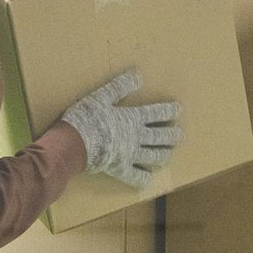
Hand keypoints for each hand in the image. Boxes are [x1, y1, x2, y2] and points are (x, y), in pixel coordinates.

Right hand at [61, 68, 182, 190]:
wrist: (74, 144)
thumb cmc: (86, 118)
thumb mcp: (101, 97)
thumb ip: (120, 86)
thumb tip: (138, 74)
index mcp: (132, 118)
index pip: (157, 113)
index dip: (170, 111)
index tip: (179, 109)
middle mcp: (136, 137)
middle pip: (161, 137)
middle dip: (173, 136)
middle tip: (179, 135)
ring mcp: (130, 155)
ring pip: (154, 156)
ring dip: (164, 154)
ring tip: (169, 153)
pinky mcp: (121, 169)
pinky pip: (136, 177)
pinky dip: (144, 178)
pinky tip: (149, 178)